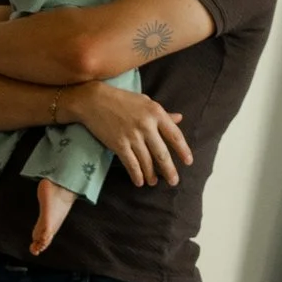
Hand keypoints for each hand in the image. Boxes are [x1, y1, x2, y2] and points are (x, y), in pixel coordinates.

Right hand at [64, 84, 190, 187]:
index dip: (183, 150)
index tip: (188, 161)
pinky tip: (139, 181)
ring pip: (146, 161)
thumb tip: (180, 118)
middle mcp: (146, 125)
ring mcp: (132, 136)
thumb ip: (163, 113)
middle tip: (174, 181)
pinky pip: (131, 163)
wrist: (93, 100)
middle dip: (169, 170)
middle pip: (162, 153)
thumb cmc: (121, 99)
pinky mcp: (118, 144)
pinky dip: (136, 174)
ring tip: (154, 182)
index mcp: (156, 113)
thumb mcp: (145, 102)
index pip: (175, 135)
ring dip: (151, 174)